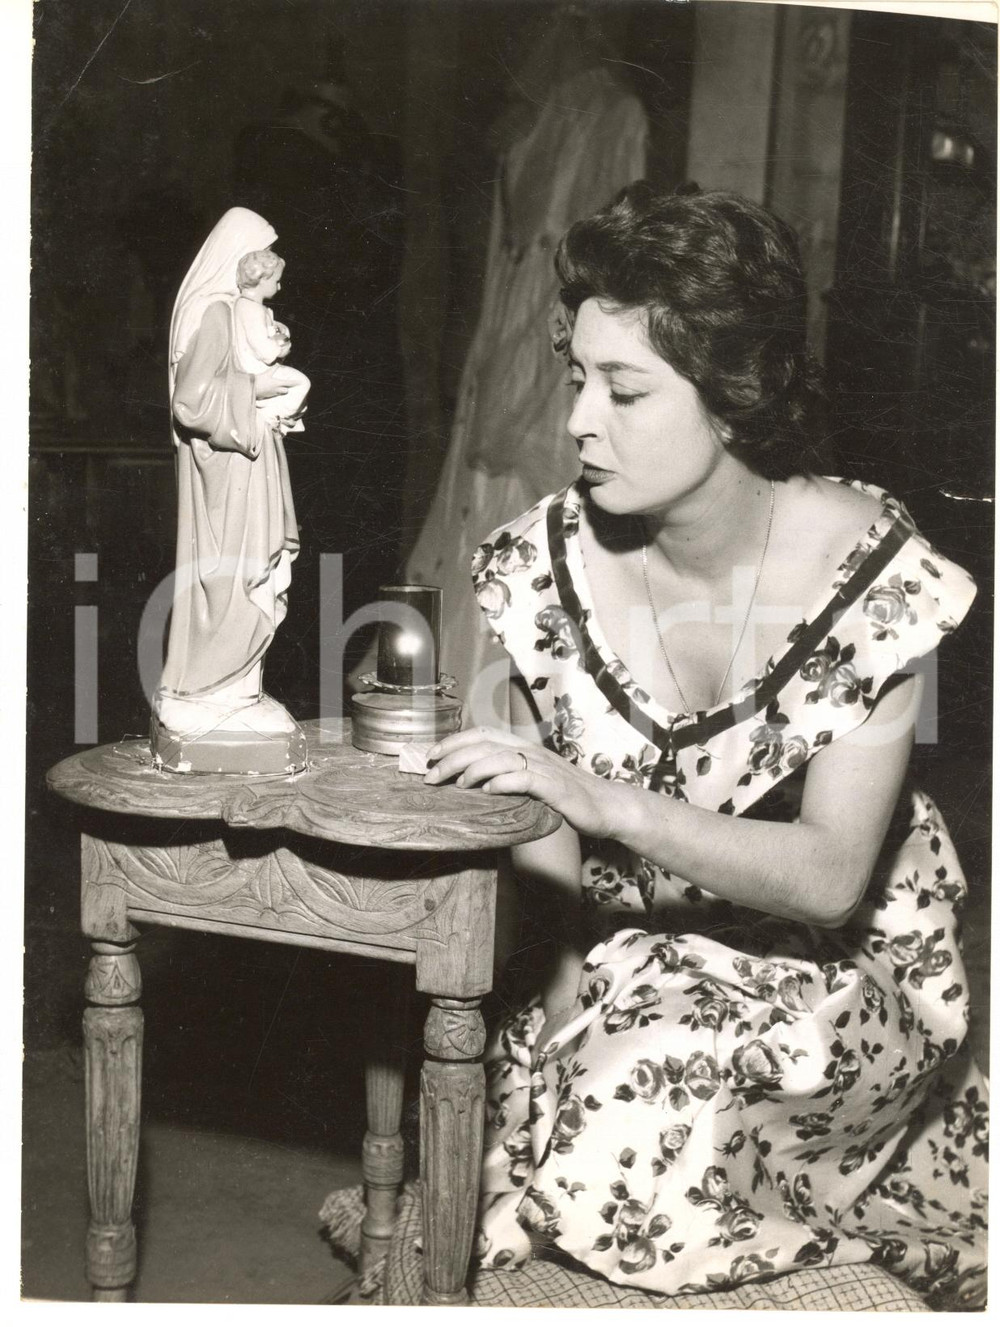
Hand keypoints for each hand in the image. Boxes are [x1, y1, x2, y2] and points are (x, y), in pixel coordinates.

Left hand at [424, 726, 628, 841]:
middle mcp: (532, 753)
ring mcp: (545, 769)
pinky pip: (526, 780)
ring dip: (475, 769)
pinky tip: (490, 791)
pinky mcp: (556, 788)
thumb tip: (471, 782)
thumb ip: (508, 777)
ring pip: (502, 759)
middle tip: (431, 775)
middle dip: (453, 757)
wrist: (607, 806)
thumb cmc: (568, 796)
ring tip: (458, 784)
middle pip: (486, 745)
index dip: (455, 740)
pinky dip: (505, 783)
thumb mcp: (534, 781)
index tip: (431, 754)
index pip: (484, 734)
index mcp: (525, 749)